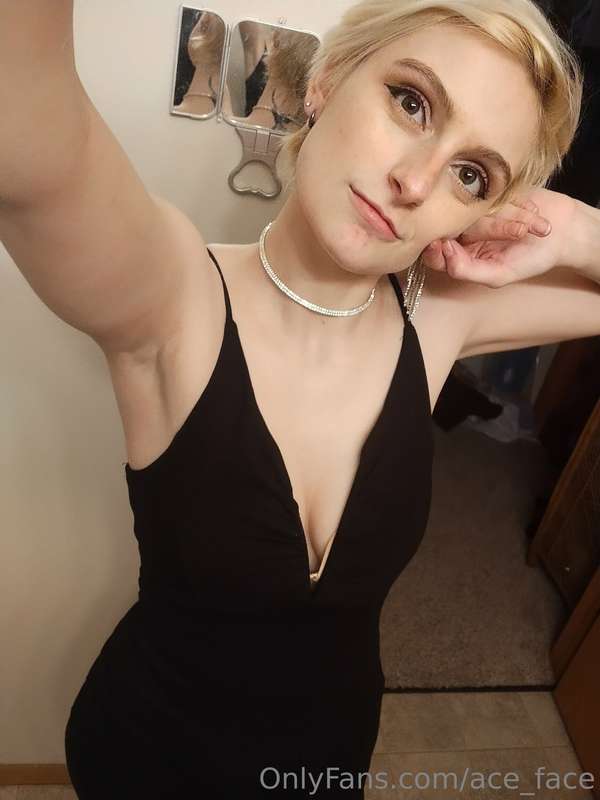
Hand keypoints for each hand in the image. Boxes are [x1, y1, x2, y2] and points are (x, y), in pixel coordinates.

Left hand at [421, 188, 578, 287]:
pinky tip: (526, 213)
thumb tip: (444, 256)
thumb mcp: (500, 274)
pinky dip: (508, 205)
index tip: (447, 244)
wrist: (563, 231)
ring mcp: (475, 208)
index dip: (435, 250)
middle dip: (476, 230)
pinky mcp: (490, 188)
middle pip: (449, 227)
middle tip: (497, 232)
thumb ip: (468, 272)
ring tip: (522, 229)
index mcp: (459, 254)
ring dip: (499, 220)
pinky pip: (488, 192)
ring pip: (469, 209)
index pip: (434, 254)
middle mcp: (463, 231)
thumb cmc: (531, 258)